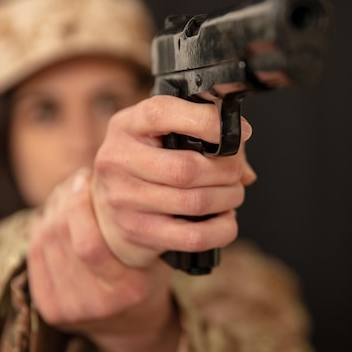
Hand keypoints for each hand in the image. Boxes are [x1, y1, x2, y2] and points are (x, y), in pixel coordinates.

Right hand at [92, 95, 255, 268]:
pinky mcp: (139, 233)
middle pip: (187, 167)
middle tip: (236, 171)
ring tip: (232, 194)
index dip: (207, 121)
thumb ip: (204, 137)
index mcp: (127, 126)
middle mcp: (119, 160)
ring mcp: (125, 200)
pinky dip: (222, 228)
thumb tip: (243, 159)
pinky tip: (224, 219)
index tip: (238, 131)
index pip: (162, 113)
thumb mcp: (162, 137)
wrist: (109, 212)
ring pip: (195, 202)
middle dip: (226, 170)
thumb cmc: (148, 165)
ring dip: (228, 198)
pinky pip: (194, 237)